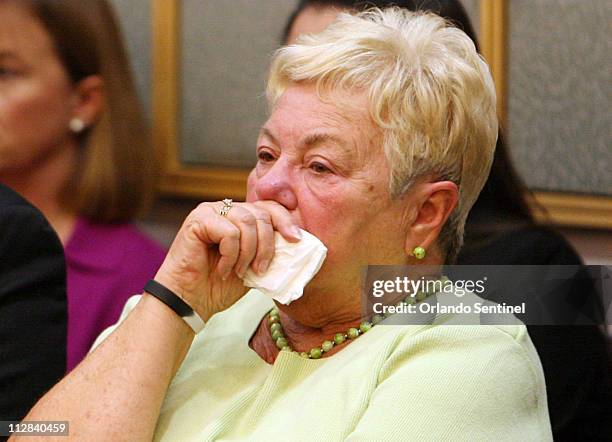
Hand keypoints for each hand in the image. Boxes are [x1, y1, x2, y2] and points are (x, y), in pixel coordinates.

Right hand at [153, 200, 300, 320]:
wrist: (190, 302)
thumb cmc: (219, 285)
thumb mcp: (254, 266)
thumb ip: (269, 250)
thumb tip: (296, 242)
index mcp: (240, 216)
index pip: (269, 207)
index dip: (285, 221)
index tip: (296, 240)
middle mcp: (226, 208)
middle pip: (261, 214)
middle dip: (266, 245)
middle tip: (260, 270)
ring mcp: (210, 211)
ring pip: (247, 222)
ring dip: (248, 252)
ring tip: (239, 271)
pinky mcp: (198, 220)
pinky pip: (229, 232)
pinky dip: (231, 255)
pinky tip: (222, 269)